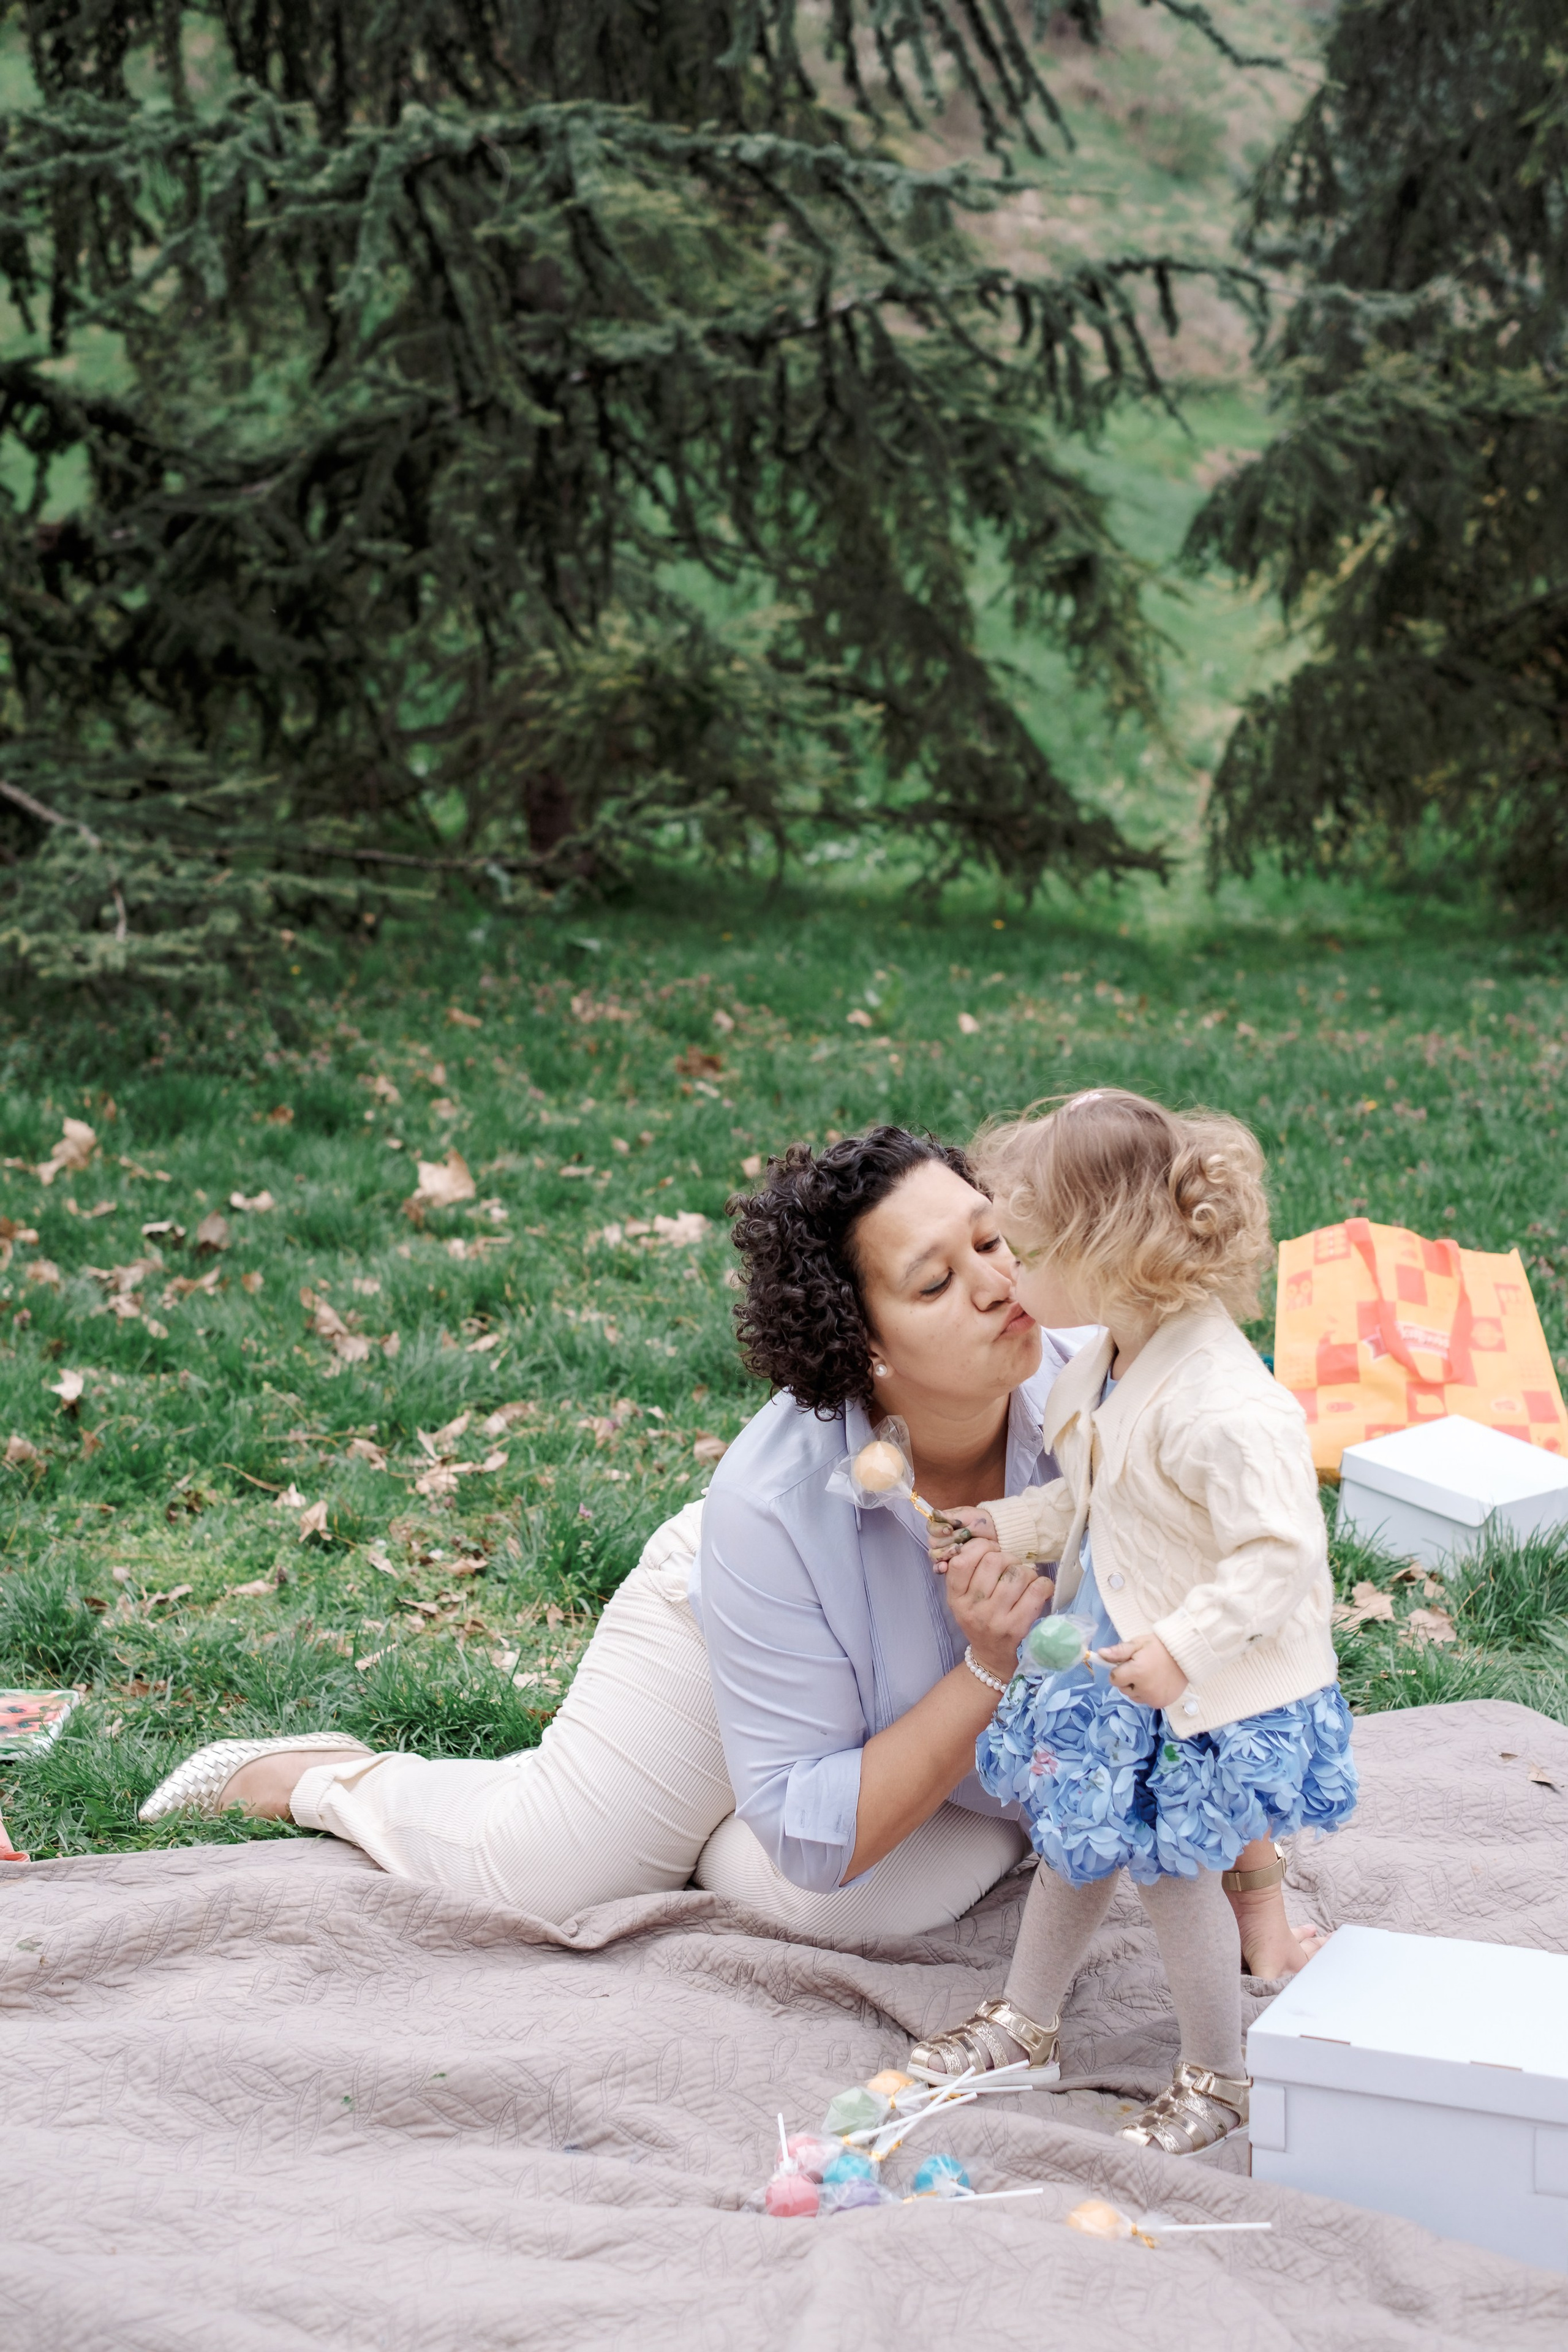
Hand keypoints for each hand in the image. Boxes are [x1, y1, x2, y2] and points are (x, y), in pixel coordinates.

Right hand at [927, 1504, 995, 1565]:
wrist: (996, 1535)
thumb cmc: (982, 1522)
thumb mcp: (968, 1516)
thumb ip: (951, 1516)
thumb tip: (935, 1513)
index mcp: (942, 1524)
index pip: (931, 1527)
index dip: (939, 1529)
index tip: (950, 1529)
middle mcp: (941, 1538)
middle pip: (933, 1542)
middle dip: (948, 1540)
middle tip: (964, 1536)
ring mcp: (945, 1551)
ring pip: (935, 1554)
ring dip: (945, 1552)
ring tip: (958, 1549)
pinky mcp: (951, 1563)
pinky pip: (939, 1567)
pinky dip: (940, 1567)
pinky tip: (944, 1567)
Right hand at [942, 1535, 1048, 1684]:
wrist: (991, 1657)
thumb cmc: (979, 1619)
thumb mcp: (962, 1598)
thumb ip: (967, 1571)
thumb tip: (986, 1539)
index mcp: (955, 1598)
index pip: (962, 1560)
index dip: (981, 1547)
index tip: (991, 1551)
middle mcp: (973, 1608)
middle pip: (994, 1561)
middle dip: (1008, 1557)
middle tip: (1012, 1566)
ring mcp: (995, 1619)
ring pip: (1018, 1573)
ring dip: (1026, 1571)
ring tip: (1025, 1580)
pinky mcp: (1018, 1627)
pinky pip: (1037, 1590)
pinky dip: (1043, 1583)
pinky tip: (1039, 1588)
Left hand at [1099, 1633, 1186, 1711]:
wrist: (1185, 1656)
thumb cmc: (1159, 1647)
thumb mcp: (1138, 1644)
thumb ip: (1118, 1651)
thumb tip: (1100, 1654)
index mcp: (1136, 1672)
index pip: (1114, 1679)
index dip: (1119, 1671)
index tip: (1128, 1664)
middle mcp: (1144, 1689)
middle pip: (1123, 1689)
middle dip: (1128, 1679)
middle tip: (1141, 1667)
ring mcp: (1153, 1698)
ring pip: (1133, 1696)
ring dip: (1137, 1688)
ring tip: (1150, 1675)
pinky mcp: (1161, 1704)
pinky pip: (1145, 1701)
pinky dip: (1147, 1694)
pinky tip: (1156, 1683)